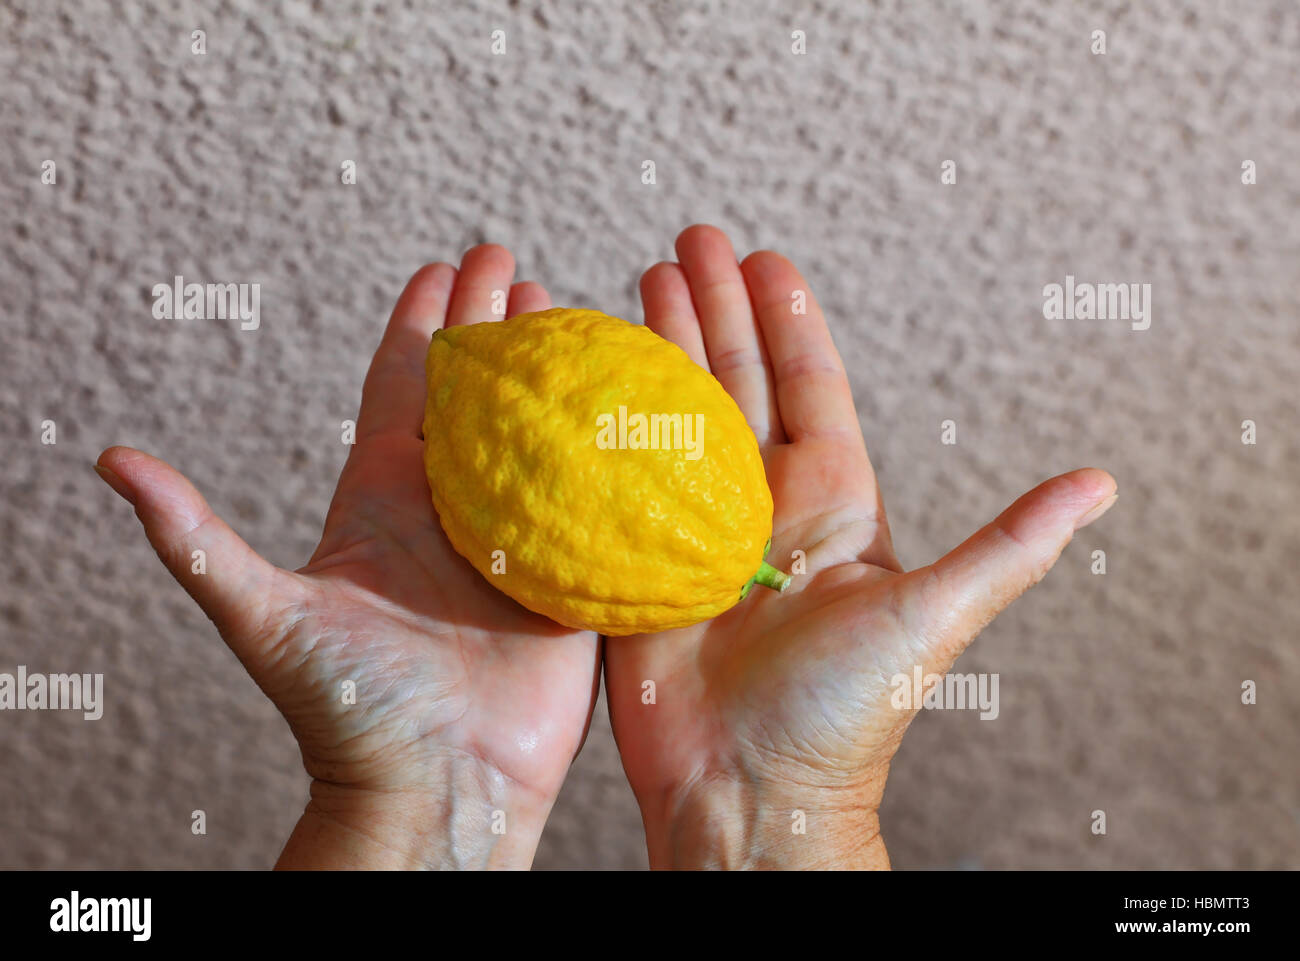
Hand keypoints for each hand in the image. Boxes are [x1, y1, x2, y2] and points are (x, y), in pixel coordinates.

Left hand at [95, 246, 600, 868]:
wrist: (434, 788)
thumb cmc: (346, 711)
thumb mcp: (264, 614)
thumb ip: (196, 537)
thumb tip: (110, 460)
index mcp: (385, 497)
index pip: (404, 383)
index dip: (423, 322)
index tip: (442, 265)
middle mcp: (452, 507)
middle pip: (478, 393)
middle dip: (494, 324)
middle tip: (513, 262)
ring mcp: (516, 539)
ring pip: (544, 433)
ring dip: (558, 373)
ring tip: (577, 313)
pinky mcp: (571, 576)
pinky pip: (599, 497)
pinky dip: (617, 447)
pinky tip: (638, 404)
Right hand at [604, 226, 1116, 868]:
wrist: (750, 792)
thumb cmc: (845, 716)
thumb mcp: (934, 616)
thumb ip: (1009, 544)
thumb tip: (1100, 485)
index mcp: (831, 501)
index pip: (806, 385)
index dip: (786, 319)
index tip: (763, 258)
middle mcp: (760, 503)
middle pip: (735, 381)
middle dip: (713, 307)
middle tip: (688, 240)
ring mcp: (692, 527)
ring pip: (675, 414)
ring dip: (658, 346)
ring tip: (639, 278)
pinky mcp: (634, 559)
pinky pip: (616, 474)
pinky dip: (602, 421)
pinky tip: (588, 373)